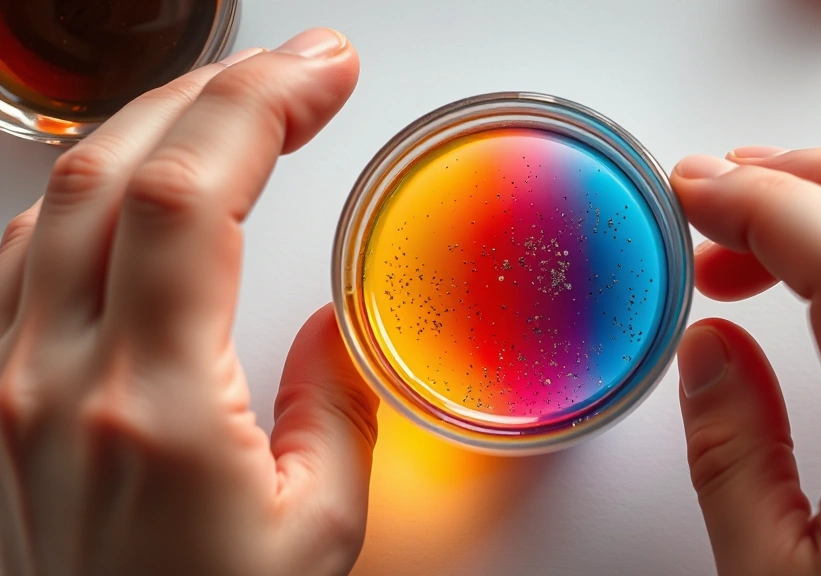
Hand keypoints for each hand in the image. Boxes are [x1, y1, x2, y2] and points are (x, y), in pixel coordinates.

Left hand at [0, 28, 376, 575]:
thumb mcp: (316, 531)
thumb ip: (335, 407)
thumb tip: (333, 326)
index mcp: (151, 410)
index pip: (185, 200)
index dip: (260, 107)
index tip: (326, 73)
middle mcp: (52, 381)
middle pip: (114, 170)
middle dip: (217, 92)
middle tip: (298, 71)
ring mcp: (4, 383)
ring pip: (58, 197)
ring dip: (151, 127)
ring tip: (231, 107)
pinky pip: (21, 251)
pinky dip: (88, 188)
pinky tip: (138, 180)